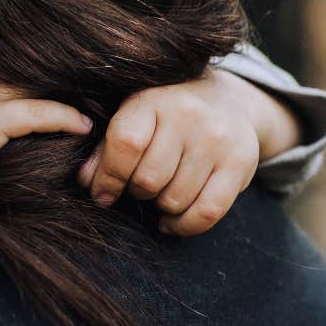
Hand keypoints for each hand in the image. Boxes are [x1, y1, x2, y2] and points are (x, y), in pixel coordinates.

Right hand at [0, 60, 92, 212]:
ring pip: (31, 83)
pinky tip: (82, 125)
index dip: (13, 61)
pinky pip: (38, 112)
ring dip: (64, 91)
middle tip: (76, 75)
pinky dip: (64, 117)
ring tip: (90, 97)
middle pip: (12, 64)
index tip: (36, 66)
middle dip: (44, 71)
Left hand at [77, 68, 299, 235]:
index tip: (102, 194)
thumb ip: (107, 147)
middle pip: (149, 179)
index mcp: (153, 99)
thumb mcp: (135, 116)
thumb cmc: (167, 114)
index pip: (126, 144)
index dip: (109, 177)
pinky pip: (207, 212)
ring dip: (161, 207)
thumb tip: (85, 181)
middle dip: (137, 192)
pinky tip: (172, 220)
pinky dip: (184, 225)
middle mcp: (188, 115)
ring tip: (160, 194)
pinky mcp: (240, 164)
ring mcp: (217, 140)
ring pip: (176, 200)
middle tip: (139, 188)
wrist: (228, 101)